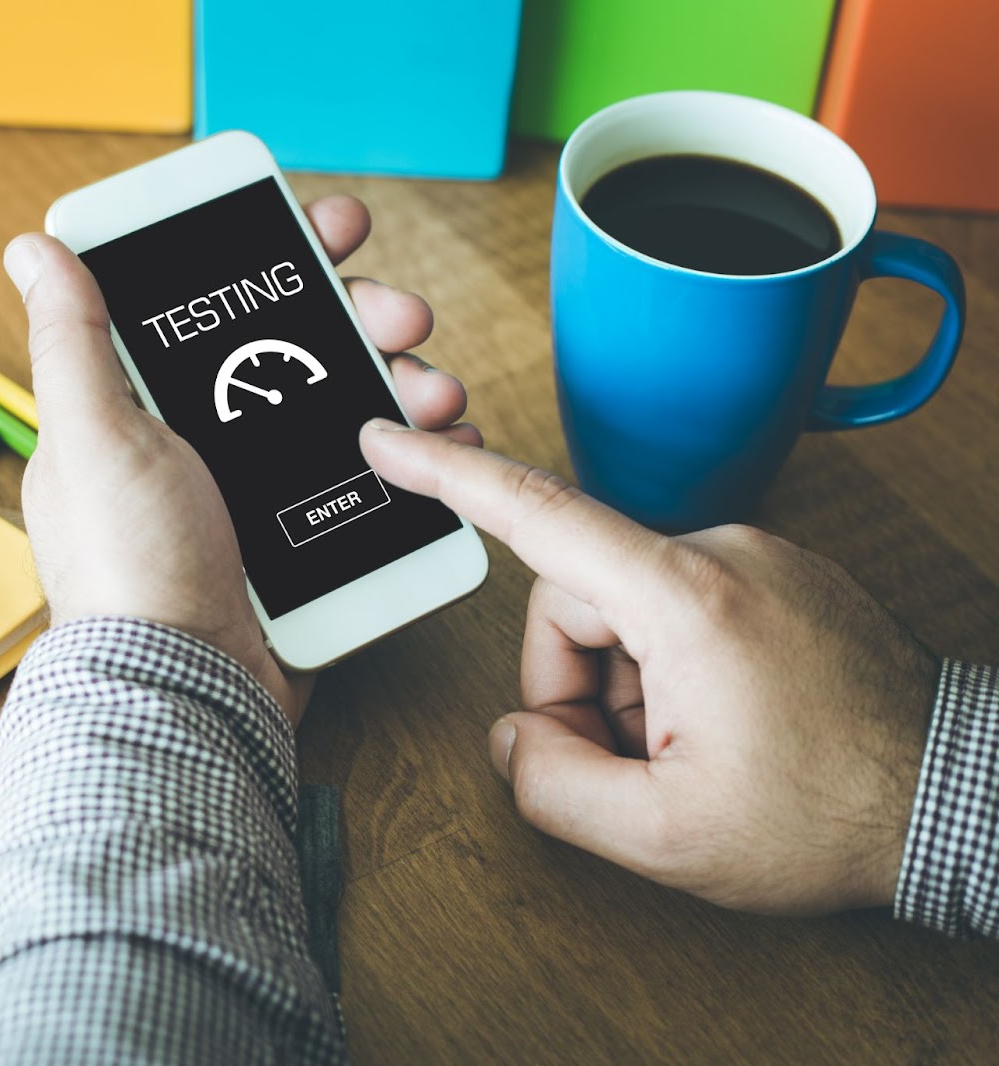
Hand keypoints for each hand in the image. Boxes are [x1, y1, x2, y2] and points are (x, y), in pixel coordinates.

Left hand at [4, 197, 478, 725]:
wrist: (189, 691)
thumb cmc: (129, 570)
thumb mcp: (93, 438)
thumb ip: (72, 341)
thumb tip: (38, 249)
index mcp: (147, 410)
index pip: (216, 307)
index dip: (275, 259)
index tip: (326, 231)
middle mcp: (207, 443)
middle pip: (298, 348)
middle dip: (359, 314)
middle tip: (400, 309)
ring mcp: (262, 494)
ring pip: (347, 407)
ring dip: (400, 379)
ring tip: (432, 387)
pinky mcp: (309, 541)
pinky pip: (373, 480)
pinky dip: (415, 456)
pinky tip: (445, 440)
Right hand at [361, 421, 940, 914]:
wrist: (966, 802)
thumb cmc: (834, 817)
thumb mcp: (667, 837)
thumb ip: (553, 785)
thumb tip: (514, 736)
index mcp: (685, 596)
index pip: (538, 515)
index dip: (447, 477)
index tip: (387, 439)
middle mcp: (721, 552)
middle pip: (575, 599)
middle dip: (578, 689)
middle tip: (632, 768)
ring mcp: (757, 560)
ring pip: (626, 612)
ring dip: (630, 690)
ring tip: (689, 757)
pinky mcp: (779, 579)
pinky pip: (680, 611)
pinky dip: (673, 674)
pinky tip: (722, 731)